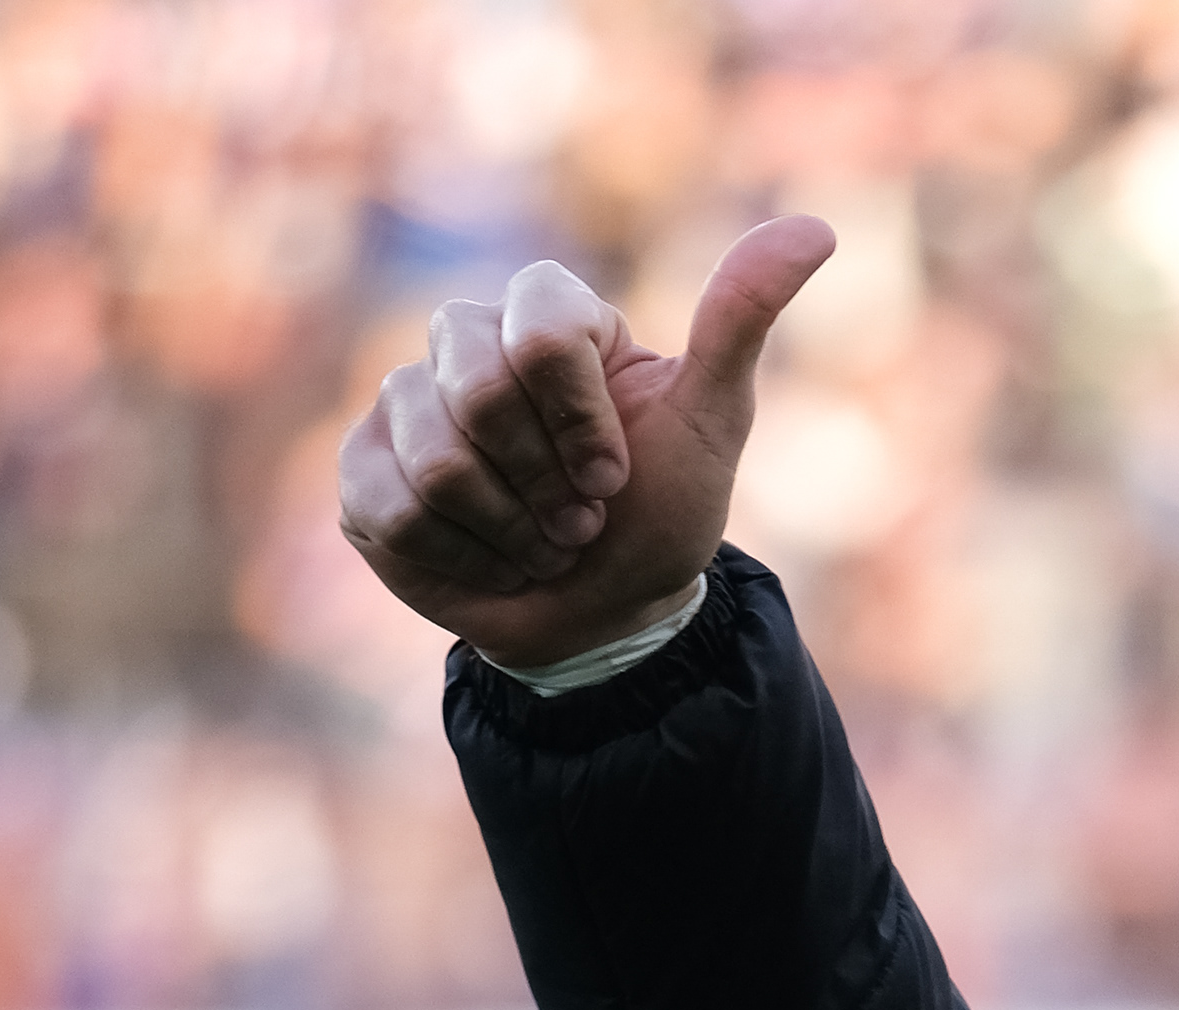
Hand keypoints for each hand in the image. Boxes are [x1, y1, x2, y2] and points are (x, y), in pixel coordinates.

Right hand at [336, 216, 836, 665]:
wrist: (608, 612)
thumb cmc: (662, 510)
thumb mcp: (713, 419)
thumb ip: (741, 318)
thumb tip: (813, 228)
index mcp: (545, 315)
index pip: (540, 335)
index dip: (581, 422)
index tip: (616, 472)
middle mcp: (465, 344)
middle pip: (477, 393)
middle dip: (547, 482)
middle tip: (580, 513)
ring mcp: (405, 406)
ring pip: (436, 460)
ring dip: (511, 530)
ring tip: (540, 540)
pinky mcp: (365, 475)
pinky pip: (391, 509)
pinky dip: (462, 558)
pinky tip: (489, 560)